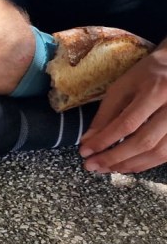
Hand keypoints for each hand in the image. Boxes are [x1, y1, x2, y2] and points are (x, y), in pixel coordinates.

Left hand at [78, 47, 166, 172]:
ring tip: (106, 168)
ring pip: (157, 152)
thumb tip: (88, 141)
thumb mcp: (123, 86)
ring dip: (128, 164)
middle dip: (114, 158)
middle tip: (92, 166)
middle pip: (144, 142)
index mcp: (156, 91)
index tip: (85, 152)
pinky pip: (166, 155)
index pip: (127, 123)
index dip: (104, 141)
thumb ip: (106, 114)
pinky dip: (144, 164)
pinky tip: (126, 166)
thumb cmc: (148, 74)